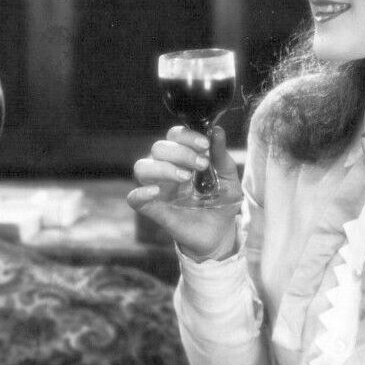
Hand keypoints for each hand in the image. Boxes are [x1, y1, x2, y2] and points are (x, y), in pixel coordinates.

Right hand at [127, 126, 242, 260]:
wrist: (219, 234)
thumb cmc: (221, 202)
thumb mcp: (229, 179)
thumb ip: (222, 157)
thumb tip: (217, 131)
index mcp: (183, 158)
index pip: (174, 136)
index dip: (186, 136)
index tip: (204, 145)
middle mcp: (167, 169)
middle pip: (158, 148)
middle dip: (180, 152)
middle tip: (201, 165)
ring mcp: (158, 189)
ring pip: (142, 167)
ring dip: (163, 168)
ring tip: (185, 177)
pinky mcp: (153, 209)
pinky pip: (134, 198)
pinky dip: (140, 193)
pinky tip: (155, 192)